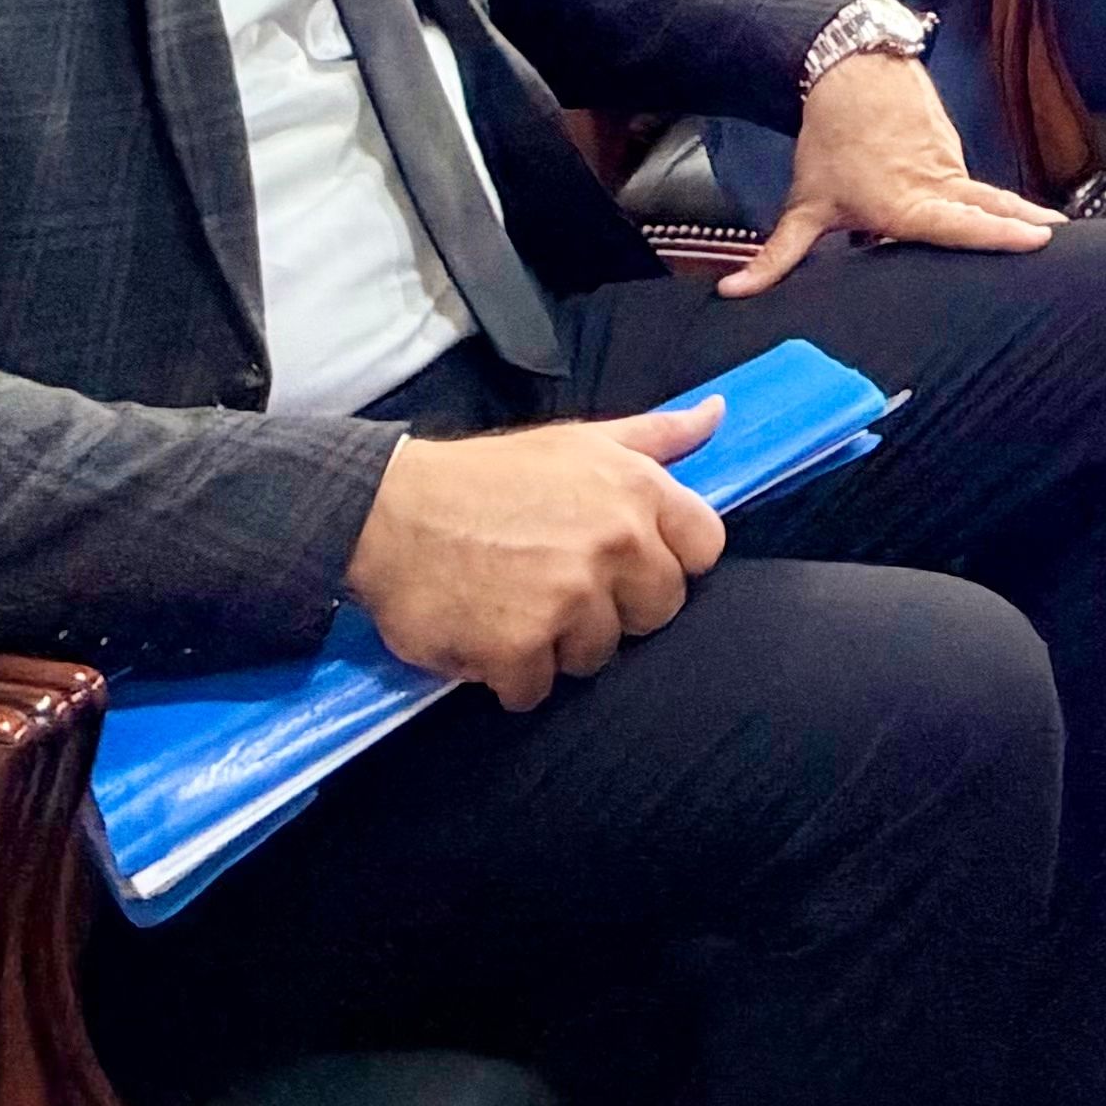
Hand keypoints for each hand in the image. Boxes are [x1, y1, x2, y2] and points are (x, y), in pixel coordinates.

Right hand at [346, 401, 727, 708]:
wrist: (387, 512)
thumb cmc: (486, 478)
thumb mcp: (576, 442)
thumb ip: (655, 435)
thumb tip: (717, 414)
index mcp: (635, 489)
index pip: (703, 548)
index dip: (667, 560)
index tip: (626, 560)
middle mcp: (614, 542)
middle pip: (658, 611)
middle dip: (615, 608)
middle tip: (560, 584)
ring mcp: (569, 597)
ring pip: (598, 656)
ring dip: (558, 645)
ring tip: (516, 603)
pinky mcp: (519, 648)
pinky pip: (537, 691)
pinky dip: (509, 676)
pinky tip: (486, 636)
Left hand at [724, 40, 1046, 289]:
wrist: (851, 69)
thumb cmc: (830, 141)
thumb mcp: (805, 202)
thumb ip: (777, 256)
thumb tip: (733, 293)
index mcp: (905, 205)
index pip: (959, 225)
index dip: (999, 233)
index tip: (1039, 237)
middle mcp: (935, 185)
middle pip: (992, 208)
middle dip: (1028, 225)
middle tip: (1065, 243)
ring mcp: (947, 163)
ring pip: (982, 195)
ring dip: (1013, 215)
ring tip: (1048, 234)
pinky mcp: (950, 147)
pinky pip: (967, 180)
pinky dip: (983, 198)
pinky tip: (1004, 214)